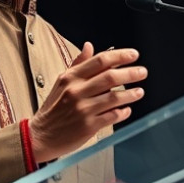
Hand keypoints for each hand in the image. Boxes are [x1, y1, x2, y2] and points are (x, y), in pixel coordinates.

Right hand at [29, 42, 146, 162]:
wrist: (40, 136)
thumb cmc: (53, 109)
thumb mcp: (61, 83)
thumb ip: (78, 64)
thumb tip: (89, 46)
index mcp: (70, 78)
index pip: (99, 61)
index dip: (120, 56)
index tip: (133, 55)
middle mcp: (77, 92)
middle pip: (110, 77)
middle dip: (131, 73)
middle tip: (143, 72)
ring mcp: (83, 109)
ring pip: (114, 97)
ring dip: (131, 93)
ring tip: (139, 92)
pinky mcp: (88, 126)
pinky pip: (112, 116)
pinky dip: (123, 112)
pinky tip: (127, 109)